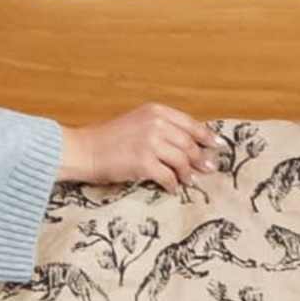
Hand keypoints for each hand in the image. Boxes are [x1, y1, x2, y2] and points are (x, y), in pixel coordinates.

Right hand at [58, 102, 218, 189]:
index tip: (216, 144)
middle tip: (207, 168)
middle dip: (200, 158)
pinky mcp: (143, 162)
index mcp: (154, 111)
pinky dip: (172, 184)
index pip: (189, 123)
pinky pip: (168, 176)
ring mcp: (150, 143)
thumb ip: (160, 128)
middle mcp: (154, 123)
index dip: (205, 135)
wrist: (83, 150)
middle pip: (188, 143)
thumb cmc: (107, 139)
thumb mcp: (136, 123)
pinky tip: (171, 188)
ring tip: (188, 180)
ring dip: (187, 173)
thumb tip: (187, 145)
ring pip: (181, 160)